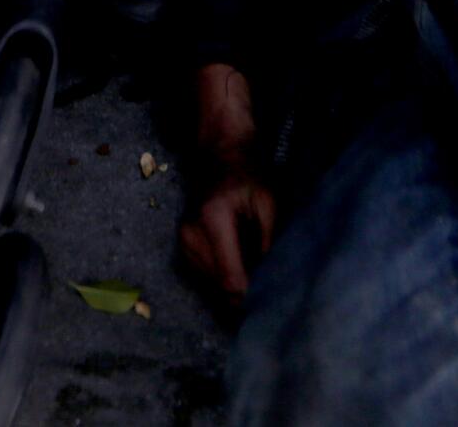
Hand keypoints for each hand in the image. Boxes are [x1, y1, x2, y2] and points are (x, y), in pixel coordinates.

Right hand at [180, 63, 274, 302]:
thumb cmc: (248, 175)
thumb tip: (273, 279)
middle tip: (271, 292)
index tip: (271, 304)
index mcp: (212, 220)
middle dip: (245, 294)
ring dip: (234, 286)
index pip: (229, 276)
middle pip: (220, 285)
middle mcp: (191, 233)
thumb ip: (269, 240)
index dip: (250, 296)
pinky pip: (206, 275)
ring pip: (212, 284)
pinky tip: (241, 265)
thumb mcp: (268, 202)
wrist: (220, 154)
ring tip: (257, 275)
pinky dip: (224, 276)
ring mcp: (184, 240)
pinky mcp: (184, 245)